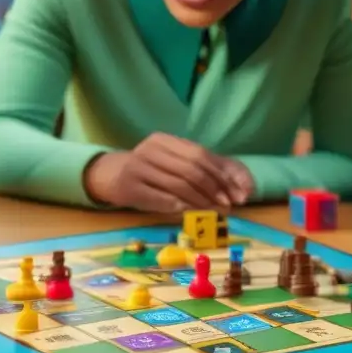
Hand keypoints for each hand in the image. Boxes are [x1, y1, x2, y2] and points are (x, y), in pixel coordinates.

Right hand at [84, 133, 252, 213]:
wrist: (110, 175)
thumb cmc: (150, 171)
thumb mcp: (174, 163)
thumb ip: (205, 169)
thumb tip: (241, 186)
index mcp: (165, 140)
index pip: (200, 154)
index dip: (222, 174)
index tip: (237, 192)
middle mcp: (150, 149)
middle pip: (191, 168)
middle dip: (214, 188)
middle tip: (228, 204)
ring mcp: (138, 167)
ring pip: (178, 185)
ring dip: (201, 200)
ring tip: (214, 210)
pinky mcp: (129, 187)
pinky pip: (161, 198)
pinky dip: (180, 206)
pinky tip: (190, 212)